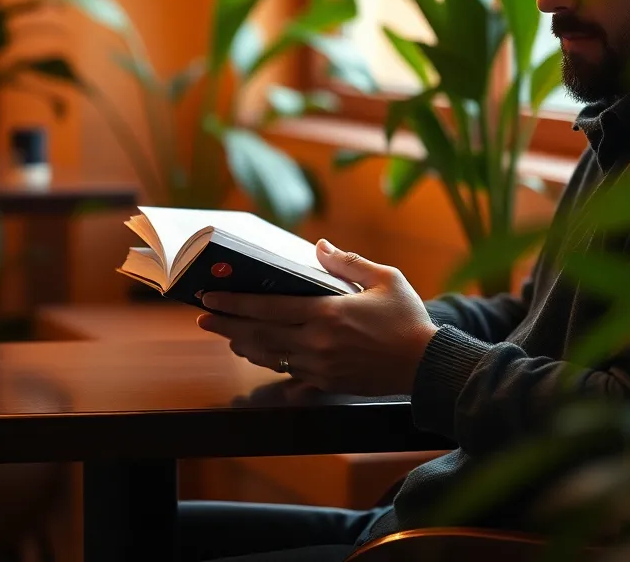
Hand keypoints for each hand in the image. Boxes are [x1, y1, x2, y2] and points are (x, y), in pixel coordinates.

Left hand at [197, 239, 437, 396]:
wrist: (426, 365)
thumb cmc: (408, 318)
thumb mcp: (385, 279)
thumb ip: (347, 262)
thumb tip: (319, 246)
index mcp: (328, 313)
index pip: (269, 307)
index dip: (235, 303)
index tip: (211, 297)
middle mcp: (317, 343)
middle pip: (260, 334)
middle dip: (227, 325)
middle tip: (204, 317)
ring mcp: (320, 367)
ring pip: (270, 357)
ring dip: (245, 345)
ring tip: (228, 335)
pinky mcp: (328, 384)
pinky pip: (289, 374)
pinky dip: (271, 364)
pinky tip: (261, 356)